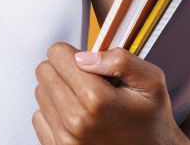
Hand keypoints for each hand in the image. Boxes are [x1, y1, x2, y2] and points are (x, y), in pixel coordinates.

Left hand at [32, 42, 189, 144]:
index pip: (56, 54)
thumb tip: (84, 56)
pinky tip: (77, 117)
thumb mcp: (151, 81)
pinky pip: (39, 117)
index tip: (88, 64)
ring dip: (59, 91)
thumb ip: (120, 60)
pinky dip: (54, 113)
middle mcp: (76, 121)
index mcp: (96, 99)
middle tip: (87, 81)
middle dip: (64, 70)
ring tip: (85, 101)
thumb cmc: (150, 119)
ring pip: (40, 93)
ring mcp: (65, 139)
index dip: (74, 53)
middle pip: (44, 71)